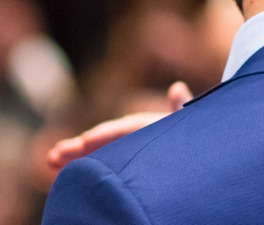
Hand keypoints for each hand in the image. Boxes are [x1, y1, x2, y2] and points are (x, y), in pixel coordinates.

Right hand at [46, 81, 192, 168]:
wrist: (211, 152)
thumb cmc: (205, 138)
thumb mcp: (194, 123)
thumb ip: (183, 110)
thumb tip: (177, 89)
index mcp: (152, 126)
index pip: (124, 129)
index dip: (104, 135)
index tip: (84, 142)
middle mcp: (138, 138)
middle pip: (106, 142)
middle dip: (80, 148)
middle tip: (55, 155)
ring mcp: (133, 153)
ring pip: (101, 155)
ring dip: (77, 158)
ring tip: (52, 161)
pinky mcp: (131, 166)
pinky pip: (107, 168)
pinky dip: (88, 170)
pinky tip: (67, 174)